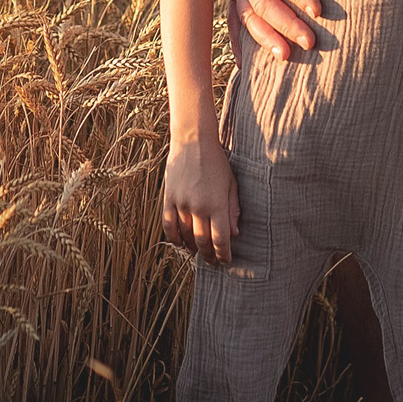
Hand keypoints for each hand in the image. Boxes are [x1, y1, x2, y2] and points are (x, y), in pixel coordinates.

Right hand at [161, 140, 239, 264]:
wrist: (193, 141)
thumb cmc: (217, 162)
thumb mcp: (231, 184)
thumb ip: (233, 209)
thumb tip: (234, 234)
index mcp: (217, 203)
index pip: (220, 239)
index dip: (223, 254)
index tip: (225, 261)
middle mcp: (199, 206)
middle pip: (202, 241)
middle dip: (208, 255)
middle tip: (212, 261)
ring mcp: (182, 203)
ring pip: (185, 235)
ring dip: (192, 248)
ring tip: (197, 252)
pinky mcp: (169, 198)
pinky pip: (168, 225)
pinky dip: (174, 237)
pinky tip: (180, 243)